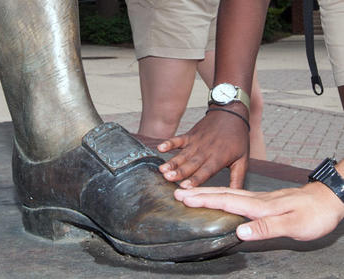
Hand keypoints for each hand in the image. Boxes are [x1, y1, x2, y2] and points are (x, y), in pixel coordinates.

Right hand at [157, 105, 249, 188]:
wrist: (232, 114)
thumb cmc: (238, 138)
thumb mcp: (242, 160)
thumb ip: (238, 179)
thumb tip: (236, 195)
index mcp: (218, 159)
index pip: (205, 172)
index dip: (194, 179)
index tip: (185, 186)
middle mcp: (205, 151)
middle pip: (190, 164)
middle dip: (179, 172)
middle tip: (168, 178)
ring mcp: (196, 143)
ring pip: (182, 155)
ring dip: (172, 162)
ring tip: (162, 169)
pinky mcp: (190, 135)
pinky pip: (178, 139)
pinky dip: (169, 143)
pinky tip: (160, 148)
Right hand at [174, 183, 343, 240]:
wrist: (327, 199)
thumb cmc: (313, 213)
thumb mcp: (294, 224)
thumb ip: (267, 227)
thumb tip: (240, 231)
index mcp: (259, 205)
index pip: (226, 201)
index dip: (204, 200)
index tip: (184, 198)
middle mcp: (255, 199)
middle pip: (222, 193)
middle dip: (199, 193)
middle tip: (178, 191)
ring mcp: (258, 198)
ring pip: (227, 192)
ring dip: (207, 191)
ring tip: (191, 191)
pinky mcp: (262, 200)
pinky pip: (235, 194)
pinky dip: (221, 193)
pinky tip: (218, 196)